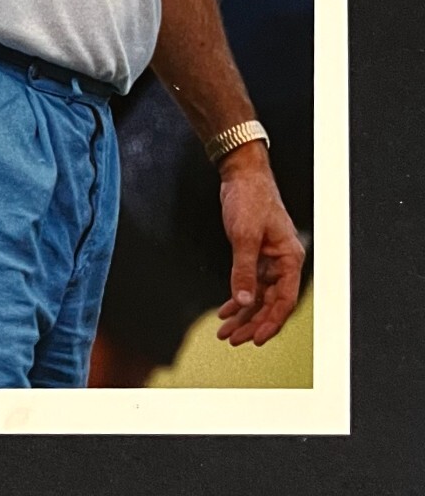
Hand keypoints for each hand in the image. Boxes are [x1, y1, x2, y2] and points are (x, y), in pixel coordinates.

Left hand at [213, 144, 305, 346]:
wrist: (241, 176)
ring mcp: (268, 260)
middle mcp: (282, 263)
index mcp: (290, 260)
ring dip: (243, 315)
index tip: (256, 340)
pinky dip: (237, 297)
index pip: (284, 301)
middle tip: (233, 339)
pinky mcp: (254, 255)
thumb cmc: (250, 200)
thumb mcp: (244, 236)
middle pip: (270, 303)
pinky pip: (249, 284)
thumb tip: (244, 302)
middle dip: (252, 323)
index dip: (271, 323)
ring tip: (226, 332)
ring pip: (258, 296)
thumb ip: (244, 270)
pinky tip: (225, 311)